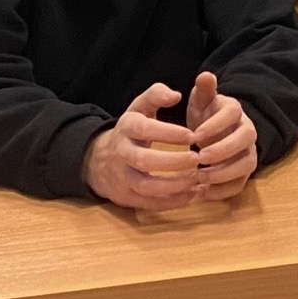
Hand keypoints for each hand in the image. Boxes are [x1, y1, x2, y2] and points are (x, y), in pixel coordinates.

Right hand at [82, 82, 203, 211]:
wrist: (98, 159)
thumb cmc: (131, 130)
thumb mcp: (139, 108)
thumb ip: (156, 95)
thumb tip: (176, 95)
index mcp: (126, 128)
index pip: (145, 129)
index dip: (168, 133)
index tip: (192, 135)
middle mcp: (121, 153)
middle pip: (144, 161)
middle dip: (172, 161)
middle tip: (197, 159)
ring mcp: (122, 178)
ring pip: (147, 186)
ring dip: (175, 186)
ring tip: (198, 179)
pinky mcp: (127, 197)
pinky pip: (150, 203)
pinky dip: (172, 202)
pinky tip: (193, 194)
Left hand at [186, 70, 257, 200]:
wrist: (212, 133)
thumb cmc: (205, 115)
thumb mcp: (201, 100)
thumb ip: (204, 89)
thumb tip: (205, 75)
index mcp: (235, 111)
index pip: (233, 114)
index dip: (216, 125)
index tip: (195, 135)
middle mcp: (247, 131)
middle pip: (245, 140)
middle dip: (223, 150)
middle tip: (199, 158)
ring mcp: (248, 153)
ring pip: (246, 165)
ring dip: (224, 173)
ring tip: (200, 178)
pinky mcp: (244, 173)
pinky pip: (240, 184)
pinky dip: (223, 190)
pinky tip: (202, 192)